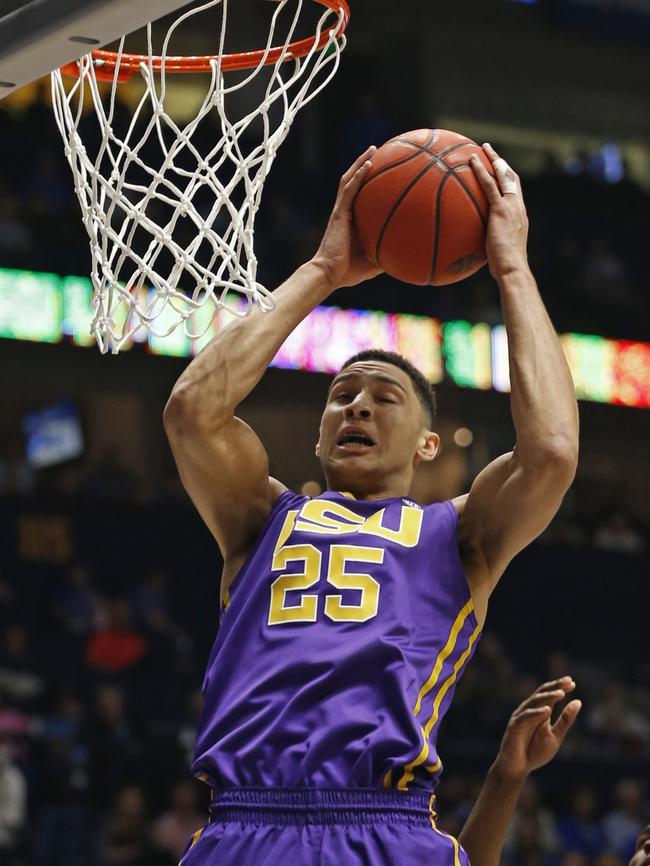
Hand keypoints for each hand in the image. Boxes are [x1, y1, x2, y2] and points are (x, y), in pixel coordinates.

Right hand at [311, 147, 382, 290]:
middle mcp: (345, 211)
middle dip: (364, 165)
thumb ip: (390, 254)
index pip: (361, 195)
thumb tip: (411, 257)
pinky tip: (367, 164)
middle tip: (377, 151)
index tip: (383, 170)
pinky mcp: (339, 213)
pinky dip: (358, 176)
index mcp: (352, 220)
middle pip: (354, 181)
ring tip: (372, 150)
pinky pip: (349, 191)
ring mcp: (341, 211)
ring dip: (360, 163)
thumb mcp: (376, 261)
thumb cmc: (349, 271)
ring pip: (349, 180)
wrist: (330, 274)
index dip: (369, 181)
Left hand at [470, 143, 529, 279]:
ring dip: (493, 159)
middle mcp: (518, 208)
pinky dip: (481, 170)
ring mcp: (511, 207)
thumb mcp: (499, 256)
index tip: (500, 172)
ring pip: (503, 175)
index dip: (508, 181)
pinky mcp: (500, 209)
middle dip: (502, 164)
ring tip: (481, 148)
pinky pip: (489, 184)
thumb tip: (474, 254)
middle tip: (491, 153)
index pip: (515, 194)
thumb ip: (490, 248)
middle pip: (512, 179)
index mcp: (520, 218)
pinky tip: (471, 160)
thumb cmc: (505, 269)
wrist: (513, 269)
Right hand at [492, 677, 581, 782]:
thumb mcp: (556, 736)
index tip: (572, 683)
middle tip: (568, 681)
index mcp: (540, 711)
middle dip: (555, 686)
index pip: (550, 695)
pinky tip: (548, 711)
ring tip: (561, 693)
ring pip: (534, 702)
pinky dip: (536, 713)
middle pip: (542, 693)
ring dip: (548, 697)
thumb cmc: (535, 752)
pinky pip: (525, 717)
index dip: (560, 687)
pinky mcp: (514, 726)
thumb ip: (565, 720)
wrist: (518, 768)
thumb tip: (578, 701)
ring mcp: (521, 717)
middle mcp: (529, 710)